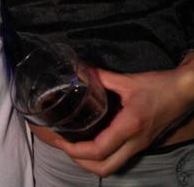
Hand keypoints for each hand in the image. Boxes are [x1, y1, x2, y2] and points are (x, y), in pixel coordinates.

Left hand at [50, 62, 193, 176]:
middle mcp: (134, 142)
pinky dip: (101, 157)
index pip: (99, 149)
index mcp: (129, 126)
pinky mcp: (141, 144)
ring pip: (111, 168)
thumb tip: (80, 72)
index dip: (75, 149)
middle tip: (61, 144)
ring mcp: (139, 146)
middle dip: (78, 161)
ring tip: (71, 146)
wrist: (184, 93)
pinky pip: (118, 159)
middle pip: (103, 168)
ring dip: (89, 163)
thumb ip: (102, 77)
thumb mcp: (128, 80)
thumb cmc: (159, 86)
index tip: (59, 139)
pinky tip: (90, 143)